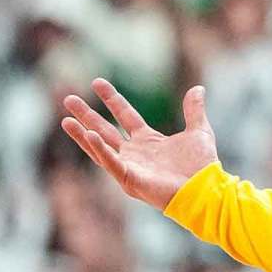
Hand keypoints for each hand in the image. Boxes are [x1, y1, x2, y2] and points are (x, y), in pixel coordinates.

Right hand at [60, 78, 217, 210]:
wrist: (206, 189)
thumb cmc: (202, 165)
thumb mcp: (198, 130)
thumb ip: (194, 110)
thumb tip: (198, 88)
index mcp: (148, 140)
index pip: (125, 115)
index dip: (111, 99)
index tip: (97, 82)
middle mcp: (135, 152)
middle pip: (105, 130)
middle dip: (87, 115)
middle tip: (68, 99)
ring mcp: (130, 166)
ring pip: (100, 148)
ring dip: (82, 135)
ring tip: (66, 120)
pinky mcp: (130, 179)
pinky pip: (112, 163)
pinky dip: (101, 150)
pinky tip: (89, 135)